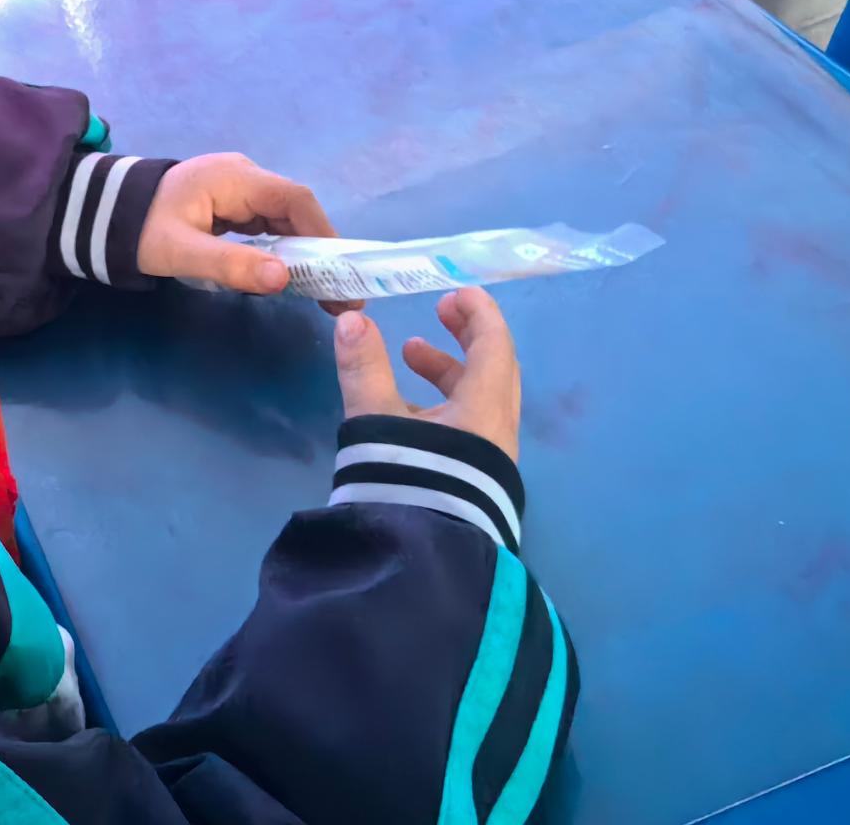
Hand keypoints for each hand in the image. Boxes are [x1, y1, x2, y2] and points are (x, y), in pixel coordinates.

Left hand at [136, 154, 357, 310]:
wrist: (107, 213)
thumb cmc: (142, 229)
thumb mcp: (182, 252)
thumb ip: (231, 264)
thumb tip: (283, 278)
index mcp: (235, 178)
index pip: (294, 199)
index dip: (323, 233)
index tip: (340, 271)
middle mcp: (244, 177)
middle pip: (295, 210)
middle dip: (320, 250)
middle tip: (341, 295)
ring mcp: (239, 189)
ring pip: (284, 219)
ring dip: (305, 253)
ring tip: (324, 294)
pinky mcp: (232, 204)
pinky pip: (268, 225)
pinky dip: (282, 249)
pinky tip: (291, 276)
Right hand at [333, 288, 521, 460]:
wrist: (420, 559)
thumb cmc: (404, 477)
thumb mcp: (375, 418)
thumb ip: (364, 367)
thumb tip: (352, 319)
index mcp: (484, 408)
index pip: (494, 345)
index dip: (479, 312)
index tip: (457, 290)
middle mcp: (498, 429)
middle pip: (496, 366)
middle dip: (468, 333)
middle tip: (440, 311)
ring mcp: (491, 456)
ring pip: (483, 396)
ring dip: (452, 368)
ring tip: (410, 352)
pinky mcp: (478, 476)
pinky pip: (473, 421)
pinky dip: (449, 399)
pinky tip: (411, 405)